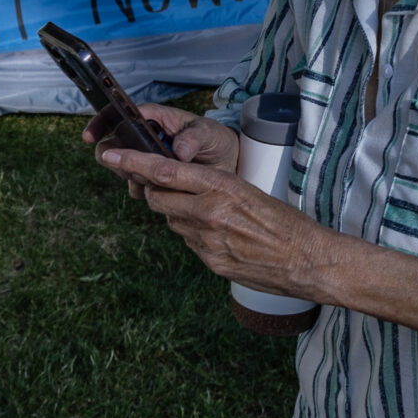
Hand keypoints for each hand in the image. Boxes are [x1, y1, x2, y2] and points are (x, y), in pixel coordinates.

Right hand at [81, 103, 239, 195]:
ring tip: (153, 178)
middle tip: (130, 167)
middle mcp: (146, 138)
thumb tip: (179, 150)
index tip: (91, 136)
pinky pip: (138, 186)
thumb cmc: (216, 139)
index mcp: (155, 118)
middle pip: (116, 144)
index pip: (121, 114)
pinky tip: (158, 190)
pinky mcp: (153, 179)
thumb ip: (194, 138)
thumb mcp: (208, 133)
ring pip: (124, 167)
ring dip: (131, 175)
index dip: (103, 122)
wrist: (228, 163)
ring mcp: (148, 160)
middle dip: (116, 156)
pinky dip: (142, 190)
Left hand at [99, 145, 343, 301]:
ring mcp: (206, 240)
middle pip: (157, 198)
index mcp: (220, 186)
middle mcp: (208, 212)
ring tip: (207, 212)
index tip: (110, 155)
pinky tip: (218, 234)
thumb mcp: (249, 189)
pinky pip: (188, 242)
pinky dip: (194, 234)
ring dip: (177, 213)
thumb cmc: (284, 221)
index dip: (132, 162)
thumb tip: (181, 187)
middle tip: (162, 185)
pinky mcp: (210, 262)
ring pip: (171, 220)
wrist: (307, 260)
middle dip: (153, 191)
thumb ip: (212, 187)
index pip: (164, 171)